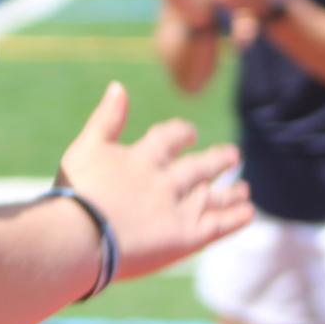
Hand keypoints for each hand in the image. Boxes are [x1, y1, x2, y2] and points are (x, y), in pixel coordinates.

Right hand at [54, 82, 252, 281]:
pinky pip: (218, 225)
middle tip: (232, 155)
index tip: (189, 132)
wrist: (82, 237)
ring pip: (213, 196)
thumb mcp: (85, 148)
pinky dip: (235, 217)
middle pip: (199, 167)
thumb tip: (118, 85)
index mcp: (143, 157)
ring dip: (230, 191)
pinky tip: (248, 212)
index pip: (169, 137)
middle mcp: (166, 180)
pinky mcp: (186, 238)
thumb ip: (106, 119)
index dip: (181, 133)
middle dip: (217, 160)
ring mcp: (179, 209)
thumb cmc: (76, 194)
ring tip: (244, 189)